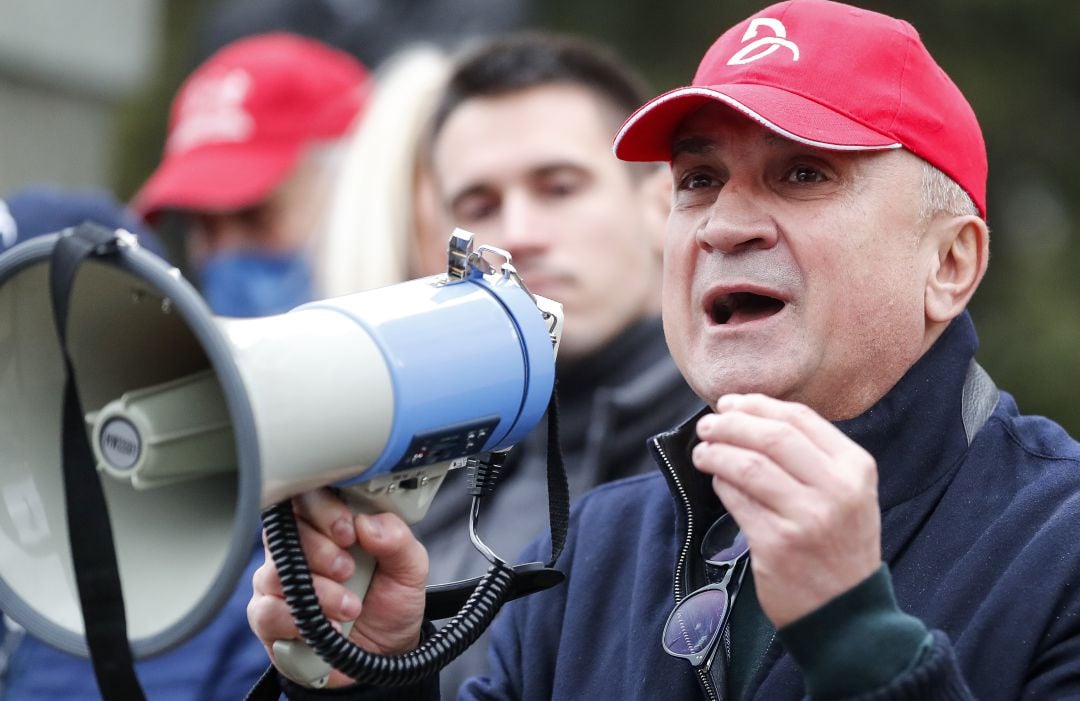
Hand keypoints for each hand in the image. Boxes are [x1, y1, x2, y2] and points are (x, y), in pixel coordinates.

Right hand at [246, 488, 428, 687]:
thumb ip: (398, 540)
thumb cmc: (389, 604)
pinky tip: (330, 627)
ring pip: (275, 572)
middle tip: (348, 569)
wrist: (383, 657)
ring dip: (319, 591)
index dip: (323, 509)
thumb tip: (368, 522)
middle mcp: (299, 548)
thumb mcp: (409, 569)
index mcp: (330, 526)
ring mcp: (279, 581)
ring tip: (350, 606)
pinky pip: (267, 611)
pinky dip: (301, 621)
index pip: (308, 497)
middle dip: (321, 550)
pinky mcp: (267, 617)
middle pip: (286, 530)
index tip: (349, 530)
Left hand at [693, 394, 880, 627]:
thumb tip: (752, 417)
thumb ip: (813, 457)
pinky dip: (721, 486)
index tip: (731, 403)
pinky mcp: (776, 545)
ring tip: (702, 451)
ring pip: (748, 465)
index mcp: (855, 468)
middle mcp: (835, 490)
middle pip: (771, 436)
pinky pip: (737, 501)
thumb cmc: (839, 546)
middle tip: (708, 425)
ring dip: (717, 452)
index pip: (801, 418)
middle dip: (731, 424)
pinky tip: (716, 482)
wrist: (847, 614)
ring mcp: (806, 518)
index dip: (758, 405)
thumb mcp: (848, 494)